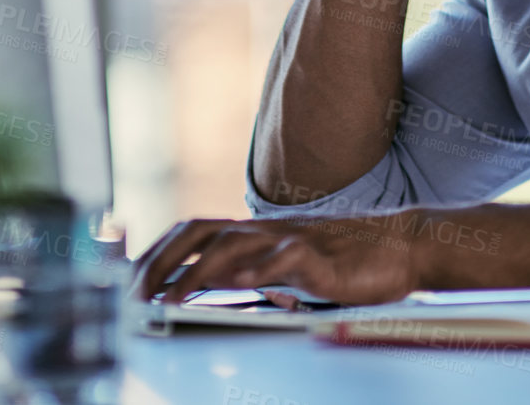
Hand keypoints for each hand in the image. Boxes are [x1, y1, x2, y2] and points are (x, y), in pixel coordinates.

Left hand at [132, 214, 420, 305]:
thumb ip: (253, 270)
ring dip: (192, 272)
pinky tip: (233, 286)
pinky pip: (280, 259)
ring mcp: (290, 240)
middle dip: (159, 261)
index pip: (194, 232)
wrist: (402, 245)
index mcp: (258, 233)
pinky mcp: (317, 256)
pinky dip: (254, 271)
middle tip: (133, 293)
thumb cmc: (349, 260)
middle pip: (198, 232)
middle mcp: (267, 230)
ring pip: (230, 245)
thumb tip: (210, 284)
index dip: (157, 251)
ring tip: (167, 299)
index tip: (127, 277)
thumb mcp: (290, 266)